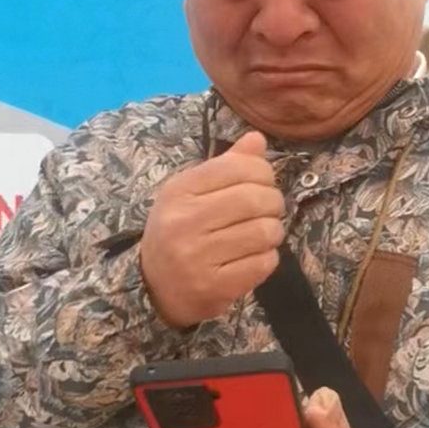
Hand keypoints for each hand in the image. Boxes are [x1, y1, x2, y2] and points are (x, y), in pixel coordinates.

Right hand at [140, 131, 285, 328]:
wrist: (155, 288)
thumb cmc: (179, 232)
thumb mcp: (192, 194)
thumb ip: (227, 165)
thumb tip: (258, 139)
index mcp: (179, 191)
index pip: (237, 167)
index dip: (263, 172)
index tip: (263, 183)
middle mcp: (183, 221)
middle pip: (255, 199)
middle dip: (274, 202)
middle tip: (270, 210)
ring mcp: (197, 257)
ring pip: (264, 232)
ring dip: (274, 231)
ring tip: (264, 234)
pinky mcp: (213, 287)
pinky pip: (263, 263)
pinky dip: (268, 258)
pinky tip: (256, 257)